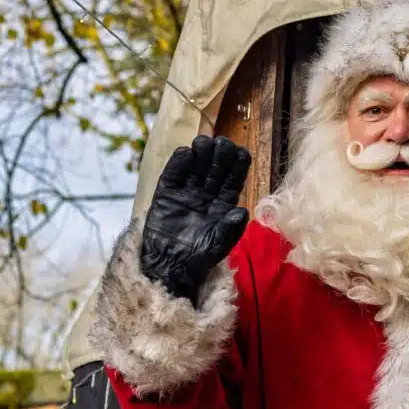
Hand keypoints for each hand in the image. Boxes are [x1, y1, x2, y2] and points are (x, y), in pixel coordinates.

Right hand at [141, 135, 250, 303]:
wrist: (170, 265)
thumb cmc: (200, 256)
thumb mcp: (219, 245)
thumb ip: (231, 229)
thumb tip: (242, 211)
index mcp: (224, 203)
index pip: (233, 179)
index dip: (238, 165)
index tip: (242, 153)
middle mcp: (206, 193)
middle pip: (215, 167)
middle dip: (220, 153)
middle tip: (222, 143)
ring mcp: (186, 191)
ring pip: (196, 165)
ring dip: (201, 152)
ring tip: (204, 143)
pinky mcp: (166, 192)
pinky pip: (173, 174)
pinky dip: (179, 163)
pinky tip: (185, 153)